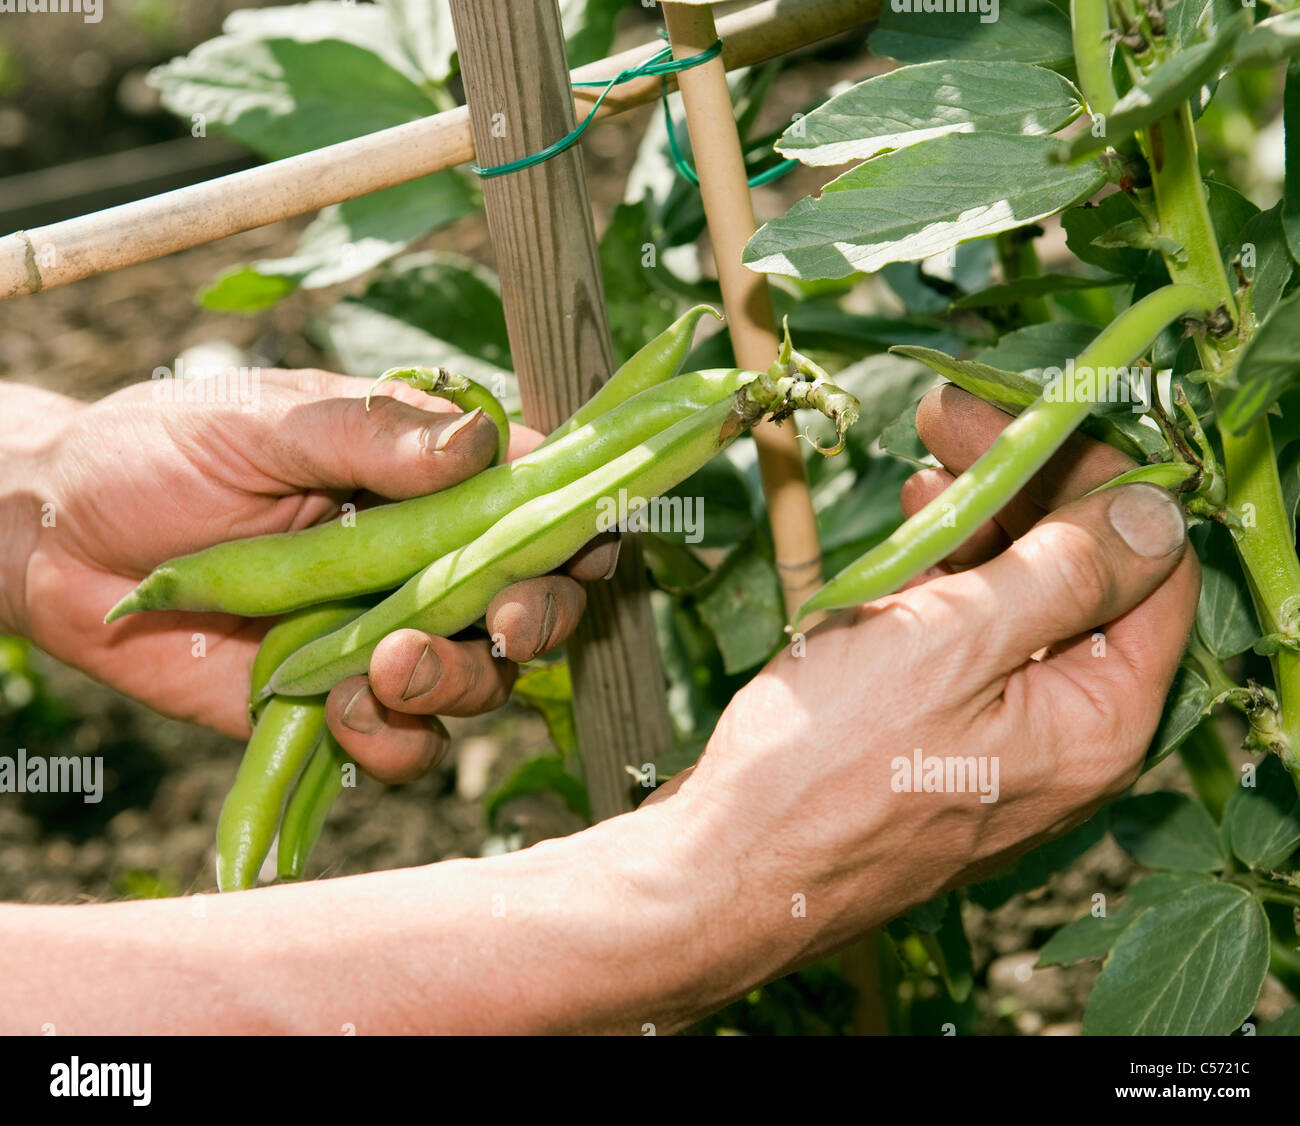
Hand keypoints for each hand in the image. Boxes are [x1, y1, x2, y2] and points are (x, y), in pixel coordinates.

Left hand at [0, 371, 614, 781]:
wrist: (58, 544)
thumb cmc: (158, 451)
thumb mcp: (261, 421)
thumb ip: (368, 433)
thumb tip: (479, 445)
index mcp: (425, 476)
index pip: (539, 494)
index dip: (578, 520)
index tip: (580, 544)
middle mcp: (426, 559)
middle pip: (535, 599)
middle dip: (536, 618)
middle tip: (500, 624)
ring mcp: (388, 636)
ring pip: (483, 680)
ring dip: (457, 683)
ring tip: (387, 668)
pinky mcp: (340, 704)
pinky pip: (407, 744)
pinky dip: (395, 741)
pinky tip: (348, 715)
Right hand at [658, 385, 1199, 969]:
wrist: (724, 868)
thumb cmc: (825, 766)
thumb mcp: (951, 644)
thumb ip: (1066, 571)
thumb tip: (1154, 505)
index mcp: (1096, 720)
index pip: (1145, 564)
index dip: (1087, 473)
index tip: (1011, 414)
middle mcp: (1066, 735)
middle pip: (1080, 576)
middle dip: (1020, 486)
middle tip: (944, 419)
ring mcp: (1002, 739)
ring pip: (1018, 603)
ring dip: (977, 526)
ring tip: (922, 474)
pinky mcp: (943, 738)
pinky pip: (967, 644)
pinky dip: (943, 584)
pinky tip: (908, 544)